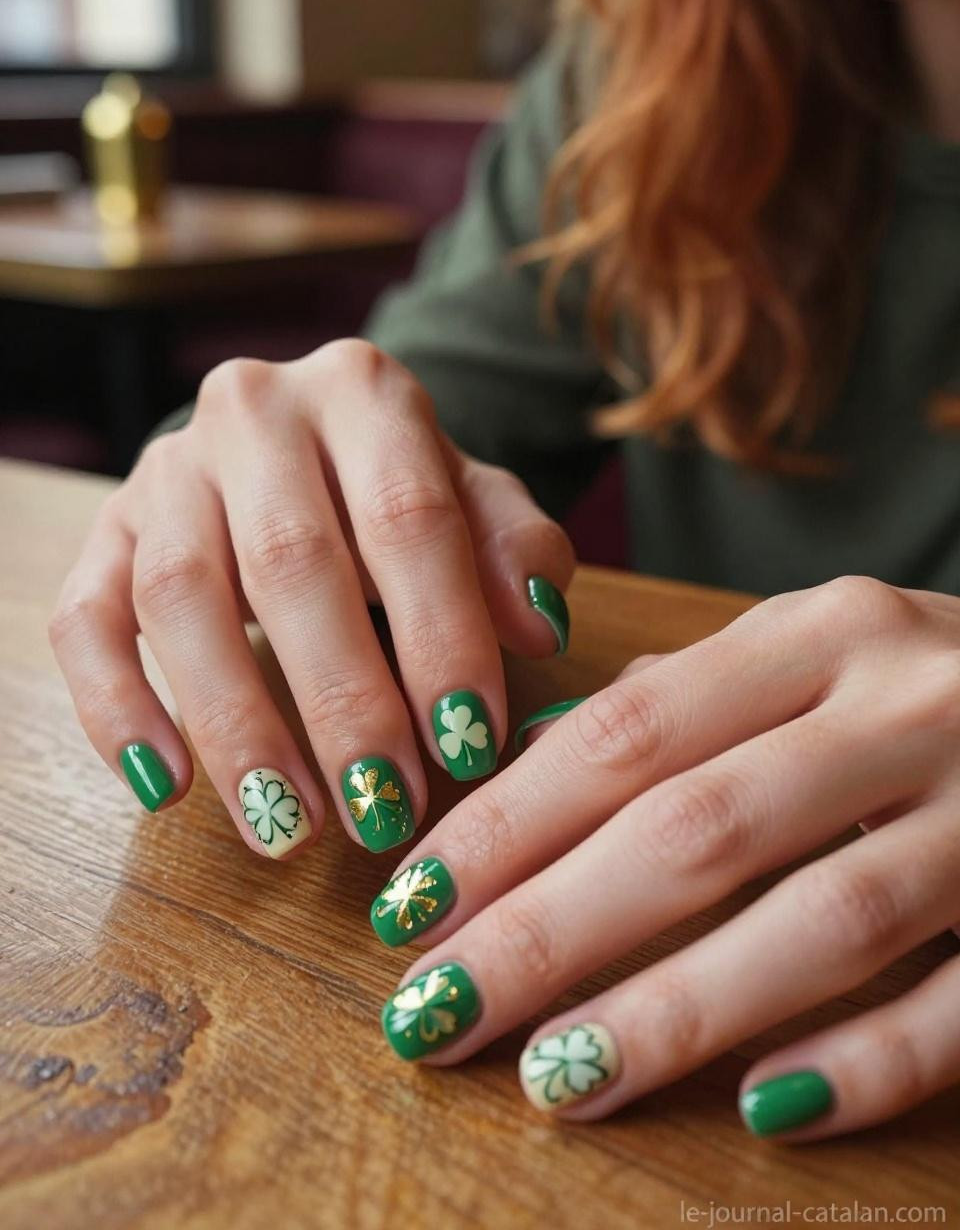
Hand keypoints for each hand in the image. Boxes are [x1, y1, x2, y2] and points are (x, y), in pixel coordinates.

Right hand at [49, 341, 572, 856]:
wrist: (301, 447)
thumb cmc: (402, 493)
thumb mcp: (478, 505)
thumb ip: (518, 552)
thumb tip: (539, 627)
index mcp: (361, 389)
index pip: (407, 516)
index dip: (441, 637)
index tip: (469, 746)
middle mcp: (254, 410)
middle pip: (290, 561)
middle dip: (341, 700)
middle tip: (381, 810)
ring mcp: (167, 467)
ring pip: (180, 596)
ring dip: (234, 723)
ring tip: (285, 825)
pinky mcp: (107, 526)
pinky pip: (86, 618)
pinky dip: (117, 708)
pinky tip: (164, 787)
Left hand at [374, 575, 959, 1140]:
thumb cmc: (929, 688)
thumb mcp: (817, 654)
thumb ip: (691, 702)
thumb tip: (521, 764)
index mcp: (824, 631)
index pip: (631, 728)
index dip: (510, 820)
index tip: (409, 900)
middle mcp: (907, 702)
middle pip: (698, 827)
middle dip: (550, 929)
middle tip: (434, 1010)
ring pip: (823, 920)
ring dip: (677, 1007)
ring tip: (553, 1077)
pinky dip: (865, 1062)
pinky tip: (763, 1110)